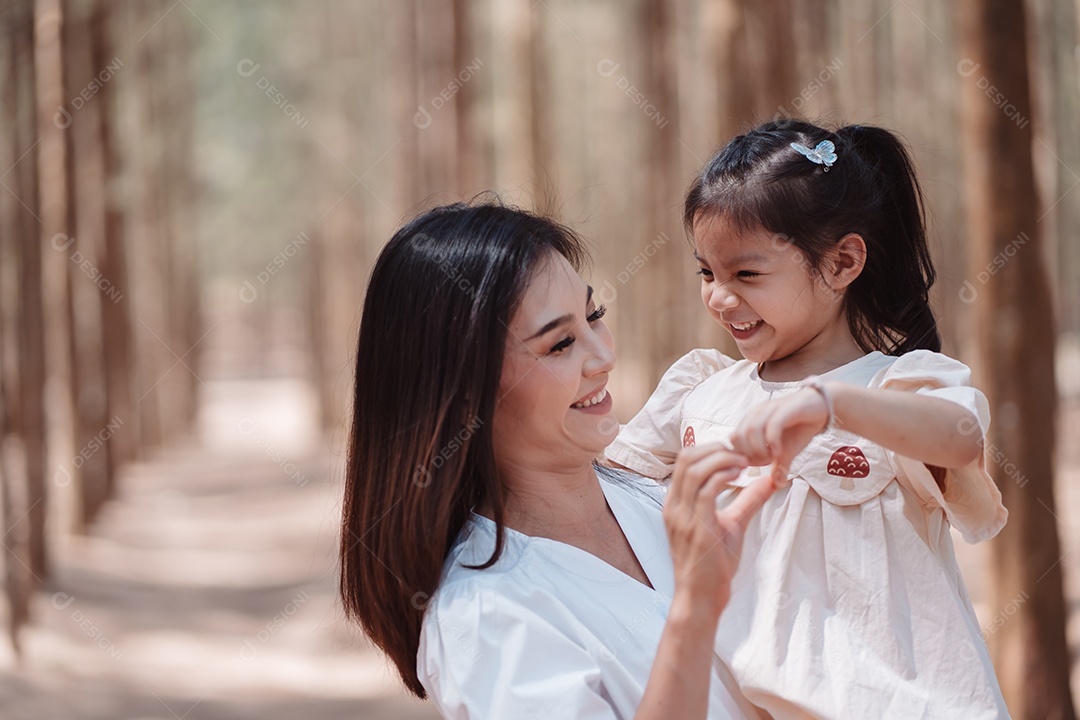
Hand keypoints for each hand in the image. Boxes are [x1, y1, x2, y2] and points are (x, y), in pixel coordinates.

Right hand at [663, 444, 776, 619]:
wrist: (702, 597)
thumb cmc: (713, 564)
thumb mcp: (732, 524)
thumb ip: (747, 501)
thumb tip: (770, 481)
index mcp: (676, 503)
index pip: (685, 460)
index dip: (711, 448)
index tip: (736, 452)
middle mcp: (674, 506)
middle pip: (687, 458)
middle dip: (716, 449)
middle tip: (742, 453)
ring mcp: (682, 516)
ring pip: (695, 469)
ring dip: (722, 460)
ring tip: (744, 463)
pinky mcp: (696, 528)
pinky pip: (706, 491)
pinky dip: (723, 476)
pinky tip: (739, 477)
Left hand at [728, 387, 828, 482]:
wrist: (821, 409)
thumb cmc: (800, 428)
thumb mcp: (787, 450)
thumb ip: (778, 465)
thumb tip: (777, 484)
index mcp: (752, 421)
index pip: (734, 441)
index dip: (744, 456)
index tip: (760, 464)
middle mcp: (757, 413)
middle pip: (738, 437)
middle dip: (750, 454)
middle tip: (766, 461)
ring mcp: (770, 409)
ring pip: (751, 431)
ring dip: (759, 449)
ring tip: (773, 457)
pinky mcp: (784, 409)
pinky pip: (771, 426)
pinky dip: (773, 442)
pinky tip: (780, 451)